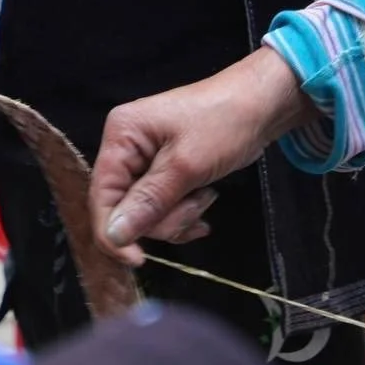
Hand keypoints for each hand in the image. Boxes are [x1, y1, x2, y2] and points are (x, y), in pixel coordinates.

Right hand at [90, 47, 314, 266]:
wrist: (263, 104)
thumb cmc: (224, 124)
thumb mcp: (186, 165)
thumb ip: (147, 202)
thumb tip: (113, 237)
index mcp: (122, 135)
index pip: (101, 195)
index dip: (115, 233)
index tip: (140, 260)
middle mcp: (126, 147)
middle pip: (124, 208)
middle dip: (162, 218)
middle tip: (196, 206)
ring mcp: (146, 159)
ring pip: (146, 213)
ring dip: (178, 215)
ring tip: (205, 197)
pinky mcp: (165, 171)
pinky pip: (162, 207)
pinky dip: (183, 212)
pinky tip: (205, 202)